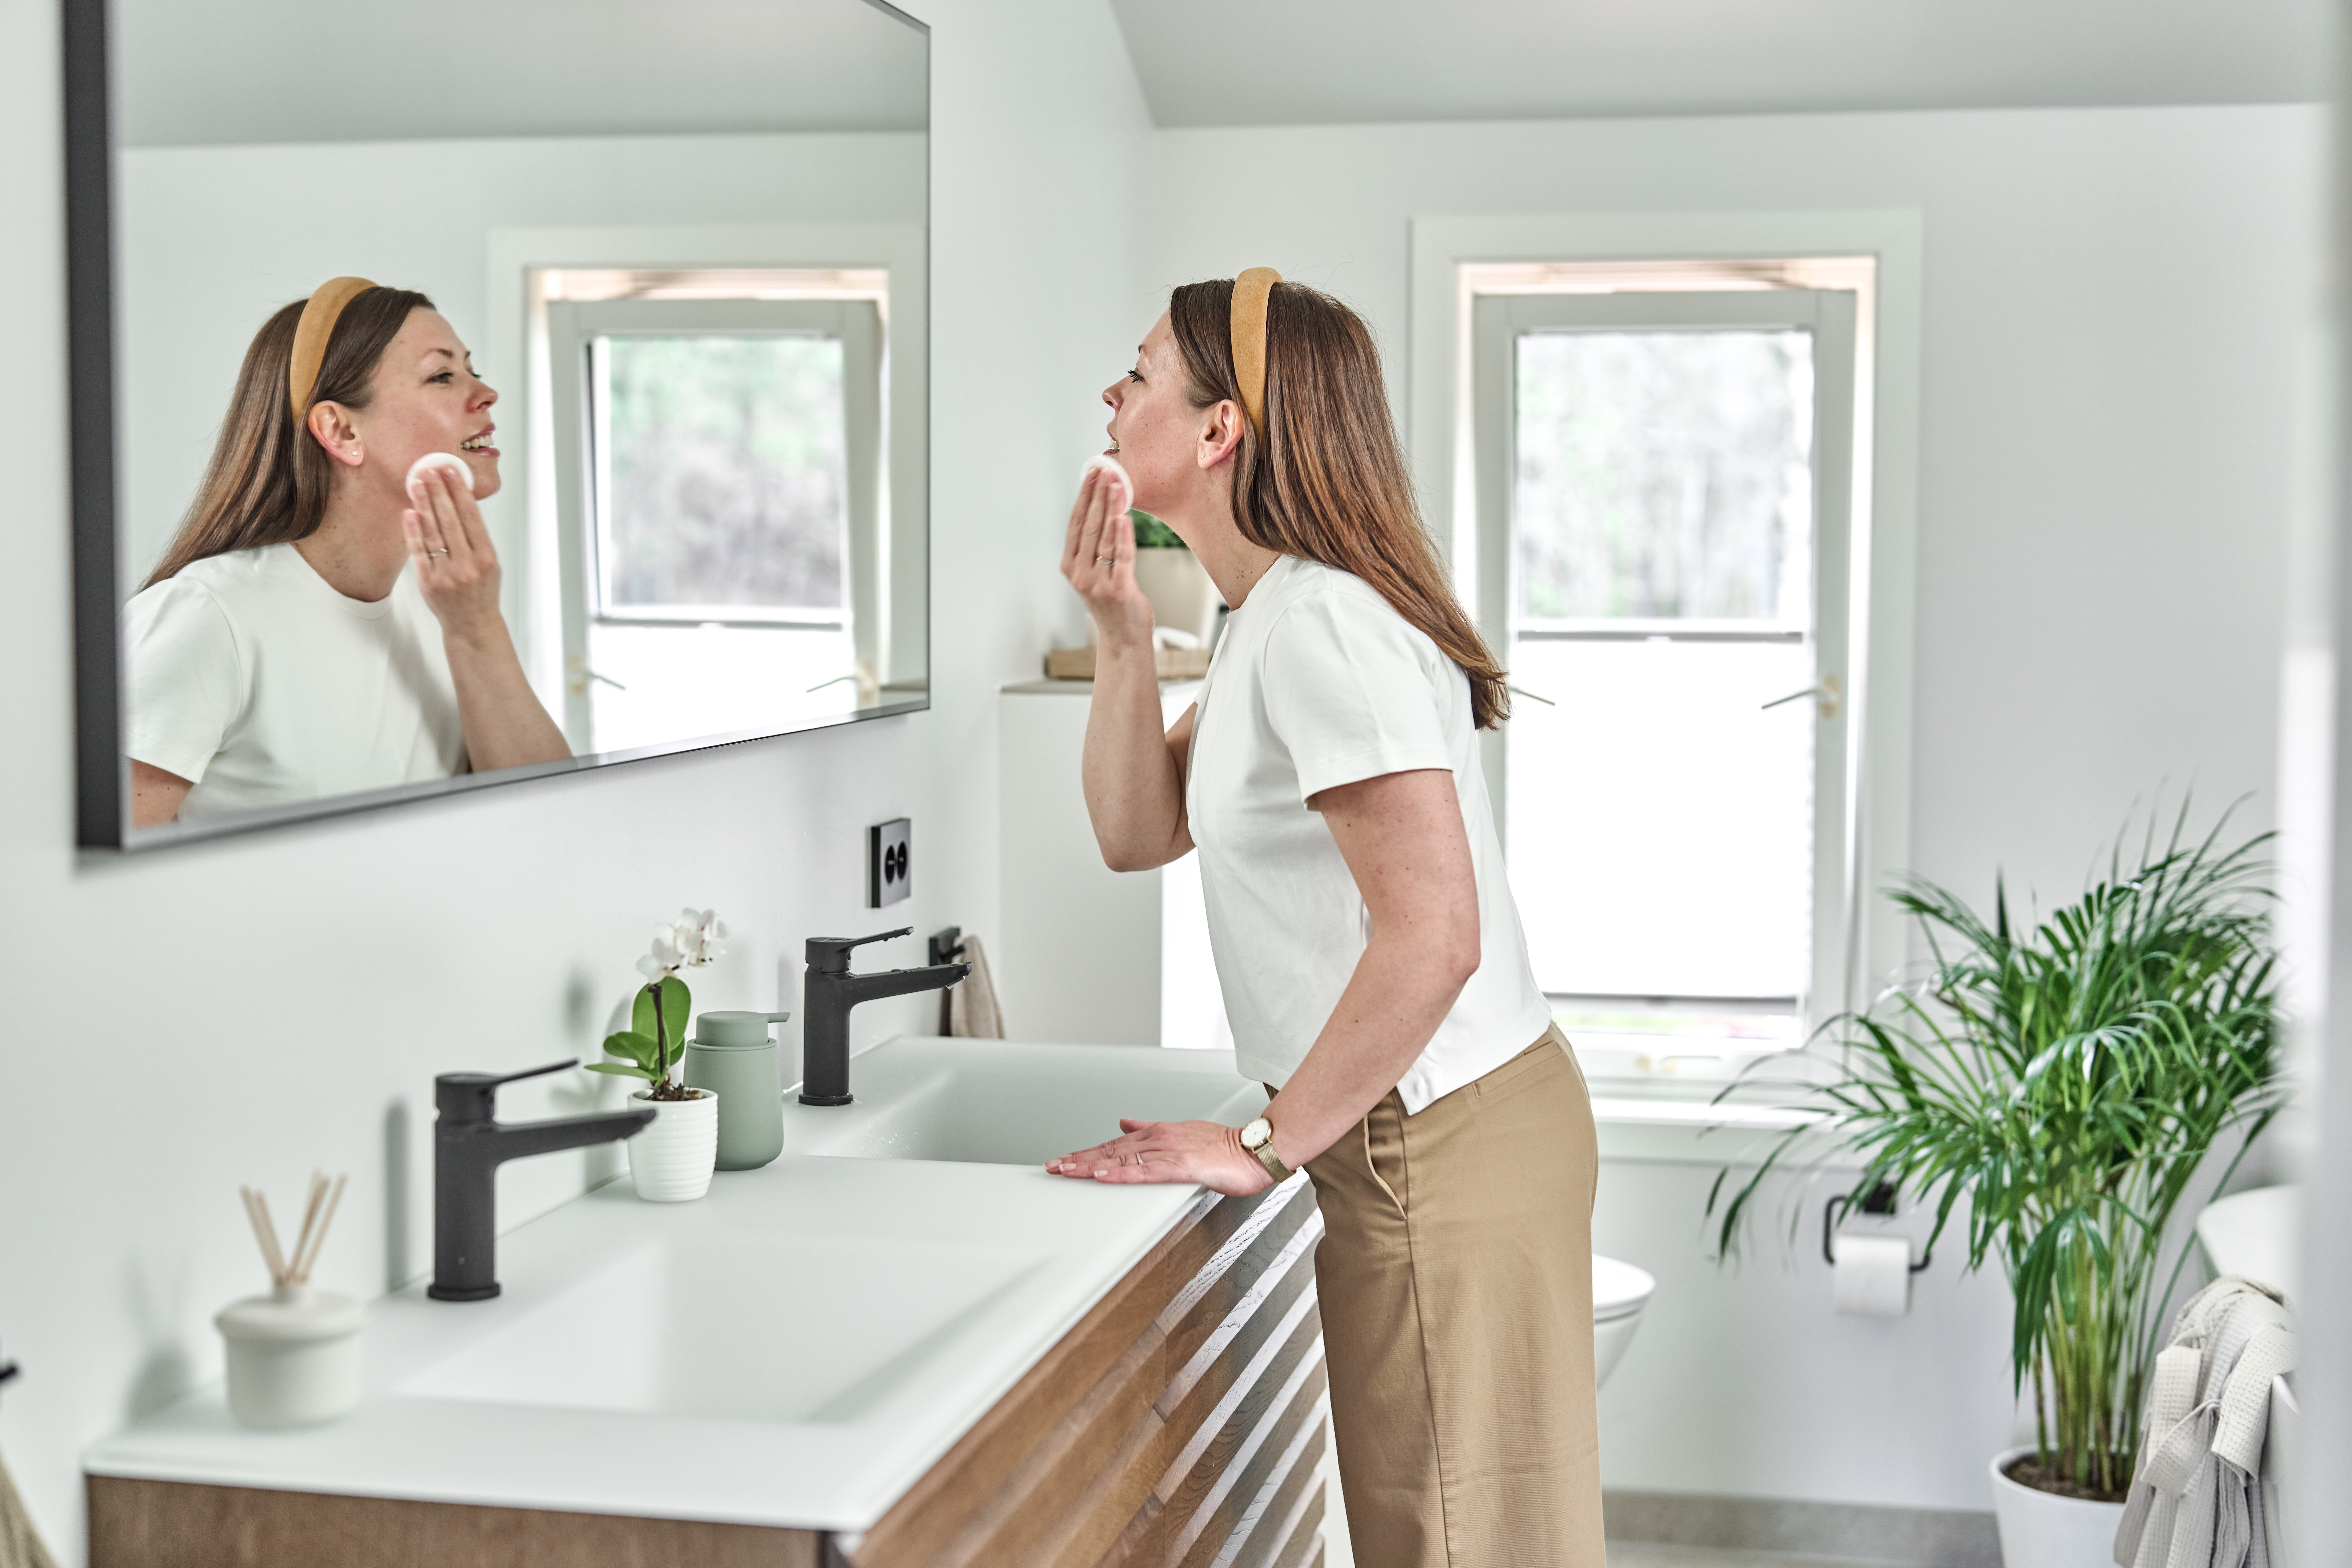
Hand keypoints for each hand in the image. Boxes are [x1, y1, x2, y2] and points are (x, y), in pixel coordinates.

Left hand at [403, 464, 504, 646]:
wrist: (473, 625)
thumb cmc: (482, 591)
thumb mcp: (490, 563)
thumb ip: (477, 537)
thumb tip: (459, 503)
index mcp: (487, 558)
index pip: (471, 517)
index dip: (460, 492)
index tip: (451, 472)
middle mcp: (468, 565)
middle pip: (451, 520)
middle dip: (440, 492)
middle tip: (430, 470)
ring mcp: (447, 574)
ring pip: (433, 533)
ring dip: (424, 505)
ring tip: (418, 484)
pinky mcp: (428, 582)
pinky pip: (419, 552)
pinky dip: (413, 531)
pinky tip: (410, 513)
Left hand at [1045, 1118, 1273, 1197]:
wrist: (1255, 1150)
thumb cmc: (1224, 1147)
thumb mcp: (1182, 1134)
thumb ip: (1150, 1129)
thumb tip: (1124, 1122)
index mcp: (1159, 1134)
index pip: (1115, 1145)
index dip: (1088, 1153)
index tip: (1065, 1160)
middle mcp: (1159, 1139)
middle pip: (1111, 1150)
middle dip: (1080, 1159)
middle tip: (1053, 1167)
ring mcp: (1169, 1151)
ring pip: (1122, 1159)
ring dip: (1091, 1165)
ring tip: (1067, 1171)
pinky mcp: (1181, 1166)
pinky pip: (1144, 1171)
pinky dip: (1120, 1173)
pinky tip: (1103, 1176)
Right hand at [1059, 467, 1155, 648]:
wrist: (1123, 638)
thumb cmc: (1112, 604)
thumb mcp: (1094, 573)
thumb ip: (1094, 546)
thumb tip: (1103, 508)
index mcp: (1071, 565)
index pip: (1076, 524)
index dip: (1083, 496)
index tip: (1091, 474)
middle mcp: (1080, 573)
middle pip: (1088, 526)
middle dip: (1097, 496)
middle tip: (1104, 471)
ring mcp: (1097, 582)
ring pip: (1104, 537)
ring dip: (1111, 508)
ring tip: (1116, 484)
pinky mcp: (1118, 590)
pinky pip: (1121, 557)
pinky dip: (1123, 536)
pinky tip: (1124, 516)